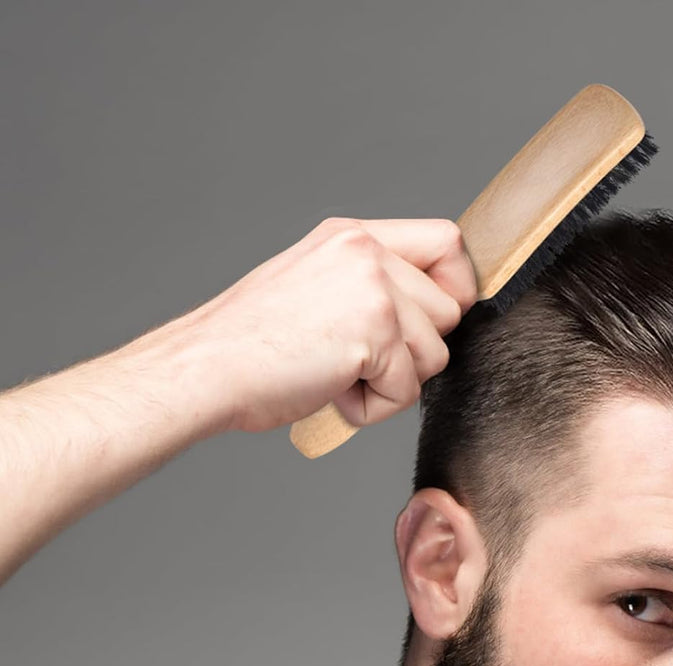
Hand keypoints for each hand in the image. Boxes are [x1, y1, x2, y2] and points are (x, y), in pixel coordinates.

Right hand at [170, 217, 477, 433]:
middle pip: (450, 309)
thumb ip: (372, 285)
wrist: (205, 368)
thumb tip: (434, 310)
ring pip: (435, 355)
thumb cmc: (250, 344)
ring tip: (335, 373)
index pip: (447, 241)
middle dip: (416, 350)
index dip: (454, 285)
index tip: (434, 318)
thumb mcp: (316, 286)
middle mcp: (367, 253)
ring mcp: (373, 289)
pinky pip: (408, 391)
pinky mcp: (375, 333)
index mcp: (352, 237)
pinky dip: (372, 408)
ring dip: (392, 382)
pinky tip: (328, 389)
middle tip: (356, 358)